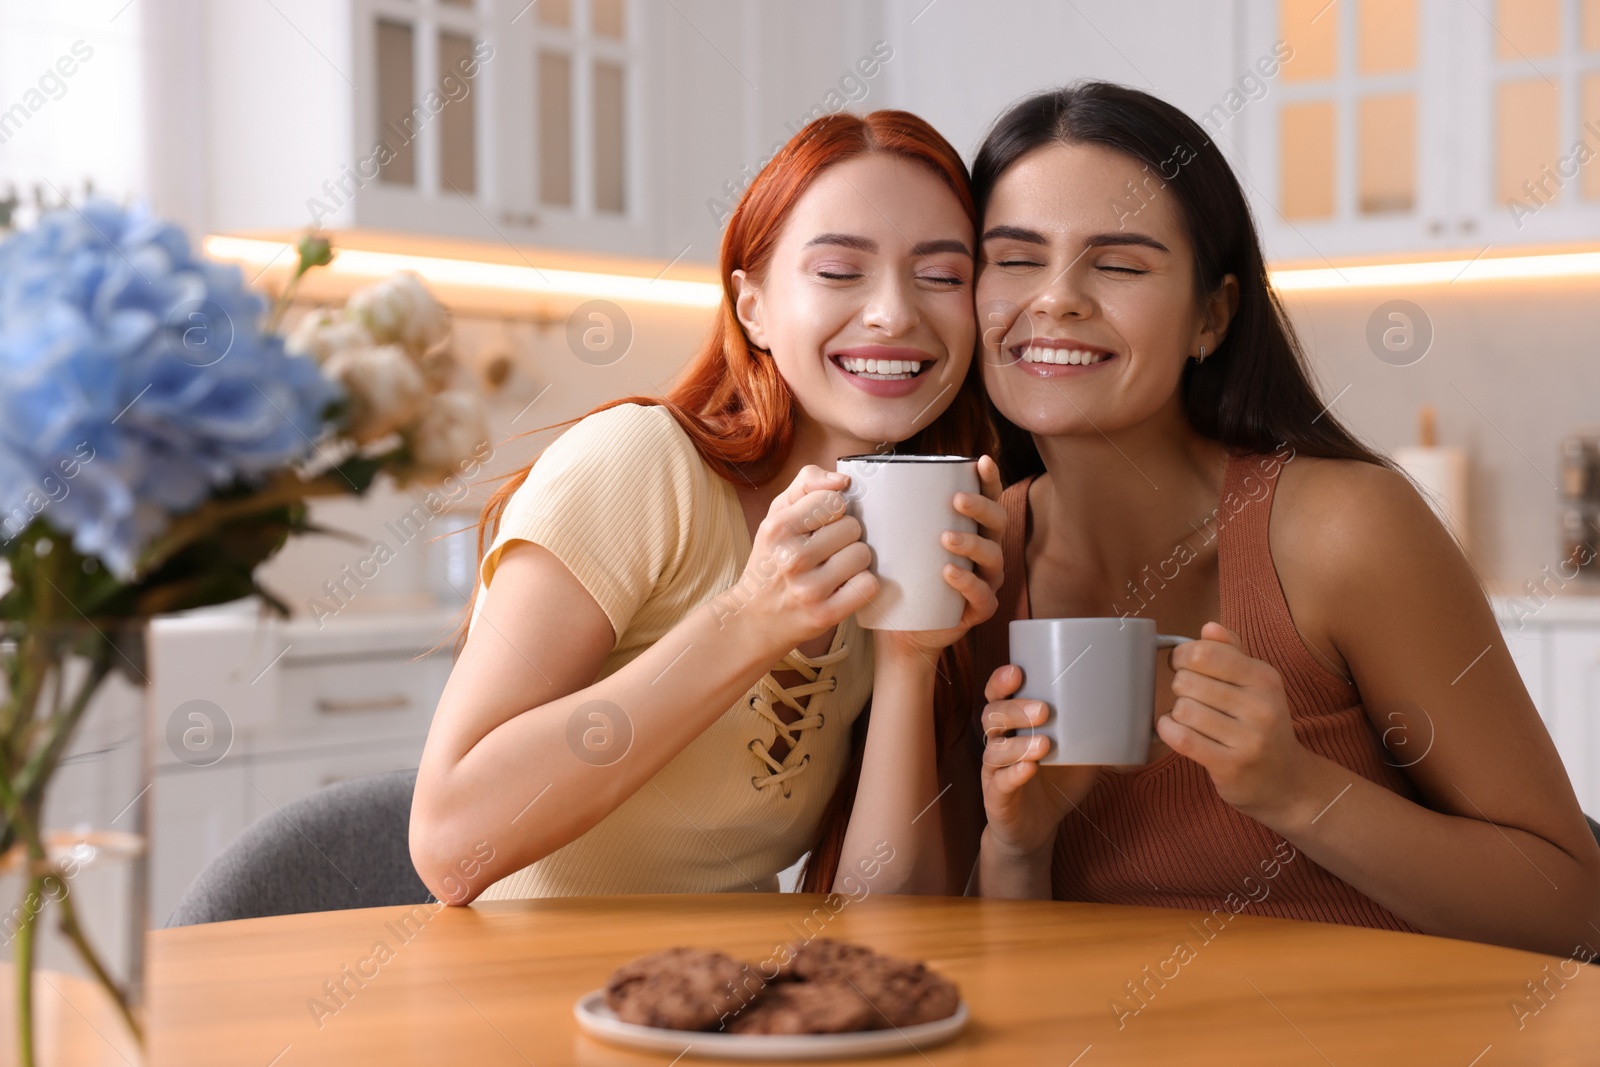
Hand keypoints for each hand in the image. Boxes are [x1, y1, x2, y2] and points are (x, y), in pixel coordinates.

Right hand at [719, 465, 876, 655]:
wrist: (755, 618)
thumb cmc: (772, 560)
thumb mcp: (777, 515)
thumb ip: (806, 484)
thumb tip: (842, 480)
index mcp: (778, 528)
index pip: (834, 500)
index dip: (832, 511)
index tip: (818, 526)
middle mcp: (791, 558)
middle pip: (852, 527)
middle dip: (844, 537)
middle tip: (825, 552)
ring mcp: (809, 589)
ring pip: (863, 554)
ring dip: (854, 561)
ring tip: (833, 569)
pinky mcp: (825, 615)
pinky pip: (868, 585)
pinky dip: (860, 585)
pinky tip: (843, 587)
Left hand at [876, 455, 1006, 660]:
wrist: (900, 630)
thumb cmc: (898, 579)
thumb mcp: (890, 544)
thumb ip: (882, 513)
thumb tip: (850, 478)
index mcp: (970, 529)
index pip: (987, 498)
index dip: (988, 479)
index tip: (980, 461)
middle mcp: (983, 552)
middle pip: (997, 523)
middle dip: (981, 507)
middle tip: (957, 500)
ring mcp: (985, 581)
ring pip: (993, 557)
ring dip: (972, 543)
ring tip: (947, 538)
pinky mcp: (979, 609)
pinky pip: (982, 595)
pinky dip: (968, 583)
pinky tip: (949, 573)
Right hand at [978, 664, 1101, 859]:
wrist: (1036, 827)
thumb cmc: (1056, 782)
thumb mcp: (1081, 754)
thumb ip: (1096, 734)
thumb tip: (1135, 713)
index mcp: (1015, 724)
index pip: (998, 695)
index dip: (1001, 681)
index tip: (1017, 672)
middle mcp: (999, 741)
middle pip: (992, 716)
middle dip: (1016, 709)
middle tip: (1044, 710)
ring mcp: (995, 770)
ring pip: (995, 748)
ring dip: (1018, 743)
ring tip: (1044, 743)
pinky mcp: (997, 796)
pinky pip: (1000, 782)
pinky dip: (1014, 774)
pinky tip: (1029, 769)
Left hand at [1159, 622, 1312, 820]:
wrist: (1287, 782)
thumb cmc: (1262, 726)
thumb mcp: (1257, 685)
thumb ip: (1232, 652)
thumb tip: (1208, 626)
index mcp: (1265, 679)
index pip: (1206, 652)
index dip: (1182, 655)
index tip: (1181, 664)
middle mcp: (1261, 707)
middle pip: (1188, 680)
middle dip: (1180, 687)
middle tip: (1190, 697)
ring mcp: (1248, 739)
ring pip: (1183, 709)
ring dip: (1176, 713)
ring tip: (1190, 718)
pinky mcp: (1230, 766)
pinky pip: (1182, 738)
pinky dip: (1168, 730)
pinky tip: (1173, 729)